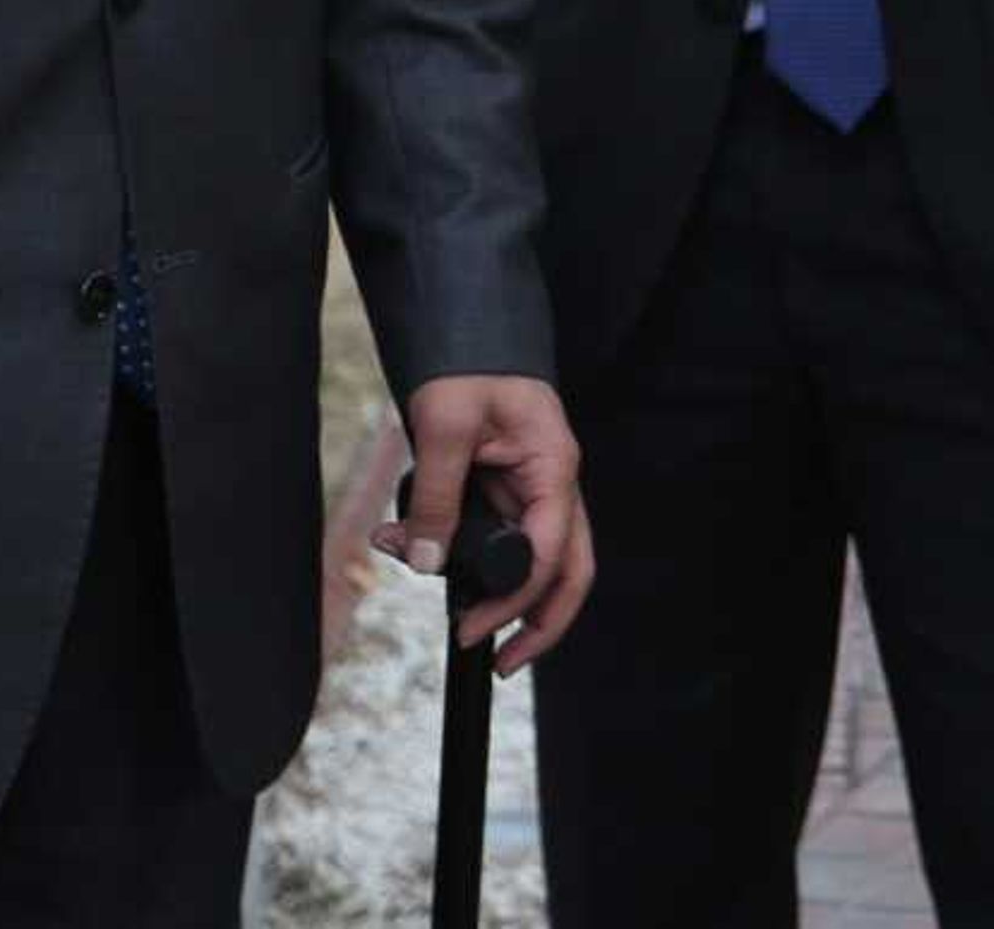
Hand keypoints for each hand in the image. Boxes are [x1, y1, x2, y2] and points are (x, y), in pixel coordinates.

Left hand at [369, 374, 592, 674]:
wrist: (463, 328)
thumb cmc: (465, 365)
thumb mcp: (444, 426)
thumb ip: (437, 496)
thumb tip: (425, 561)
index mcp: (553, 467)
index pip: (550, 552)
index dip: (516, 599)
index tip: (474, 630)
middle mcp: (553, 484)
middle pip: (568, 570)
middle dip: (541, 623)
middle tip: (503, 664)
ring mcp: (534, 489)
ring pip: (538, 561)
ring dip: (506, 598)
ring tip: (462, 625)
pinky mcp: (508, 490)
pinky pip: (500, 537)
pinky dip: (469, 561)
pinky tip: (426, 559)